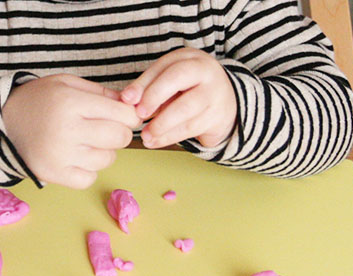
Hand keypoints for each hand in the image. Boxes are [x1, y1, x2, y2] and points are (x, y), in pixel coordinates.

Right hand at [3, 74, 141, 188]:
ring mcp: (60, 155)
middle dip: (119, 133)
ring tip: (87, 142)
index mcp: (71, 102)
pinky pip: (89, 178)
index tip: (124, 116)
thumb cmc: (39, 100)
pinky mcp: (53, 174)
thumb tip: (133, 107)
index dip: (129, 116)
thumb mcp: (67, 84)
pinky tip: (78, 158)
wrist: (3, 122)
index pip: (123, 115)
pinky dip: (89, 170)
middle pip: (120, 138)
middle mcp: (67, 130)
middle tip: (106, 129)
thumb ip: (101, 92)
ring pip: (107, 159)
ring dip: (104, 151)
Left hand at [120, 47, 236, 148]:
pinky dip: (169, 137)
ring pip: (185, 107)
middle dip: (154, 96)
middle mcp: (205, 70)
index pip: (164, 66)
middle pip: (178, 77)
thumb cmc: (188, 91)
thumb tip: (125, 98)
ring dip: (161, 123)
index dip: (144, 83)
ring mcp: (214, 93)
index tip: (127, 99)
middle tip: (139, 114)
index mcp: (189, 58)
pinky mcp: (217, 116)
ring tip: (145, 135)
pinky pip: (191, 127)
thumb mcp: (170, 83)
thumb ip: (147, 87)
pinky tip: (155, 141)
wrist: (226, 105)